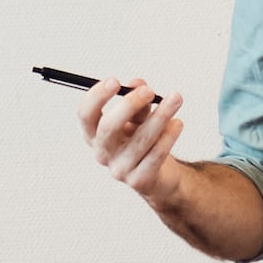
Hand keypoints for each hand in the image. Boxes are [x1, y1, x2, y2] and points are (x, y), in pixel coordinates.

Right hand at [81, 78, 190, 206]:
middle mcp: (103, 153)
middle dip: (129, 105)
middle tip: (149, 91)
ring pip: (140, 139)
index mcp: (95, 135)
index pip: (86, 115)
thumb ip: (138, 100)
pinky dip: (168, 136)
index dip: (96, 97)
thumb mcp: (139, 117)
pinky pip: (156, 155)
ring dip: (160, 115)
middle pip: (109, 127)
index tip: (114, 81)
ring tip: (175, 99)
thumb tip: (138, 84)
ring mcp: (120, 170)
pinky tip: (177, 123)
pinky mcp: (140, 181)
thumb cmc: (144, 141)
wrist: (160, 176)